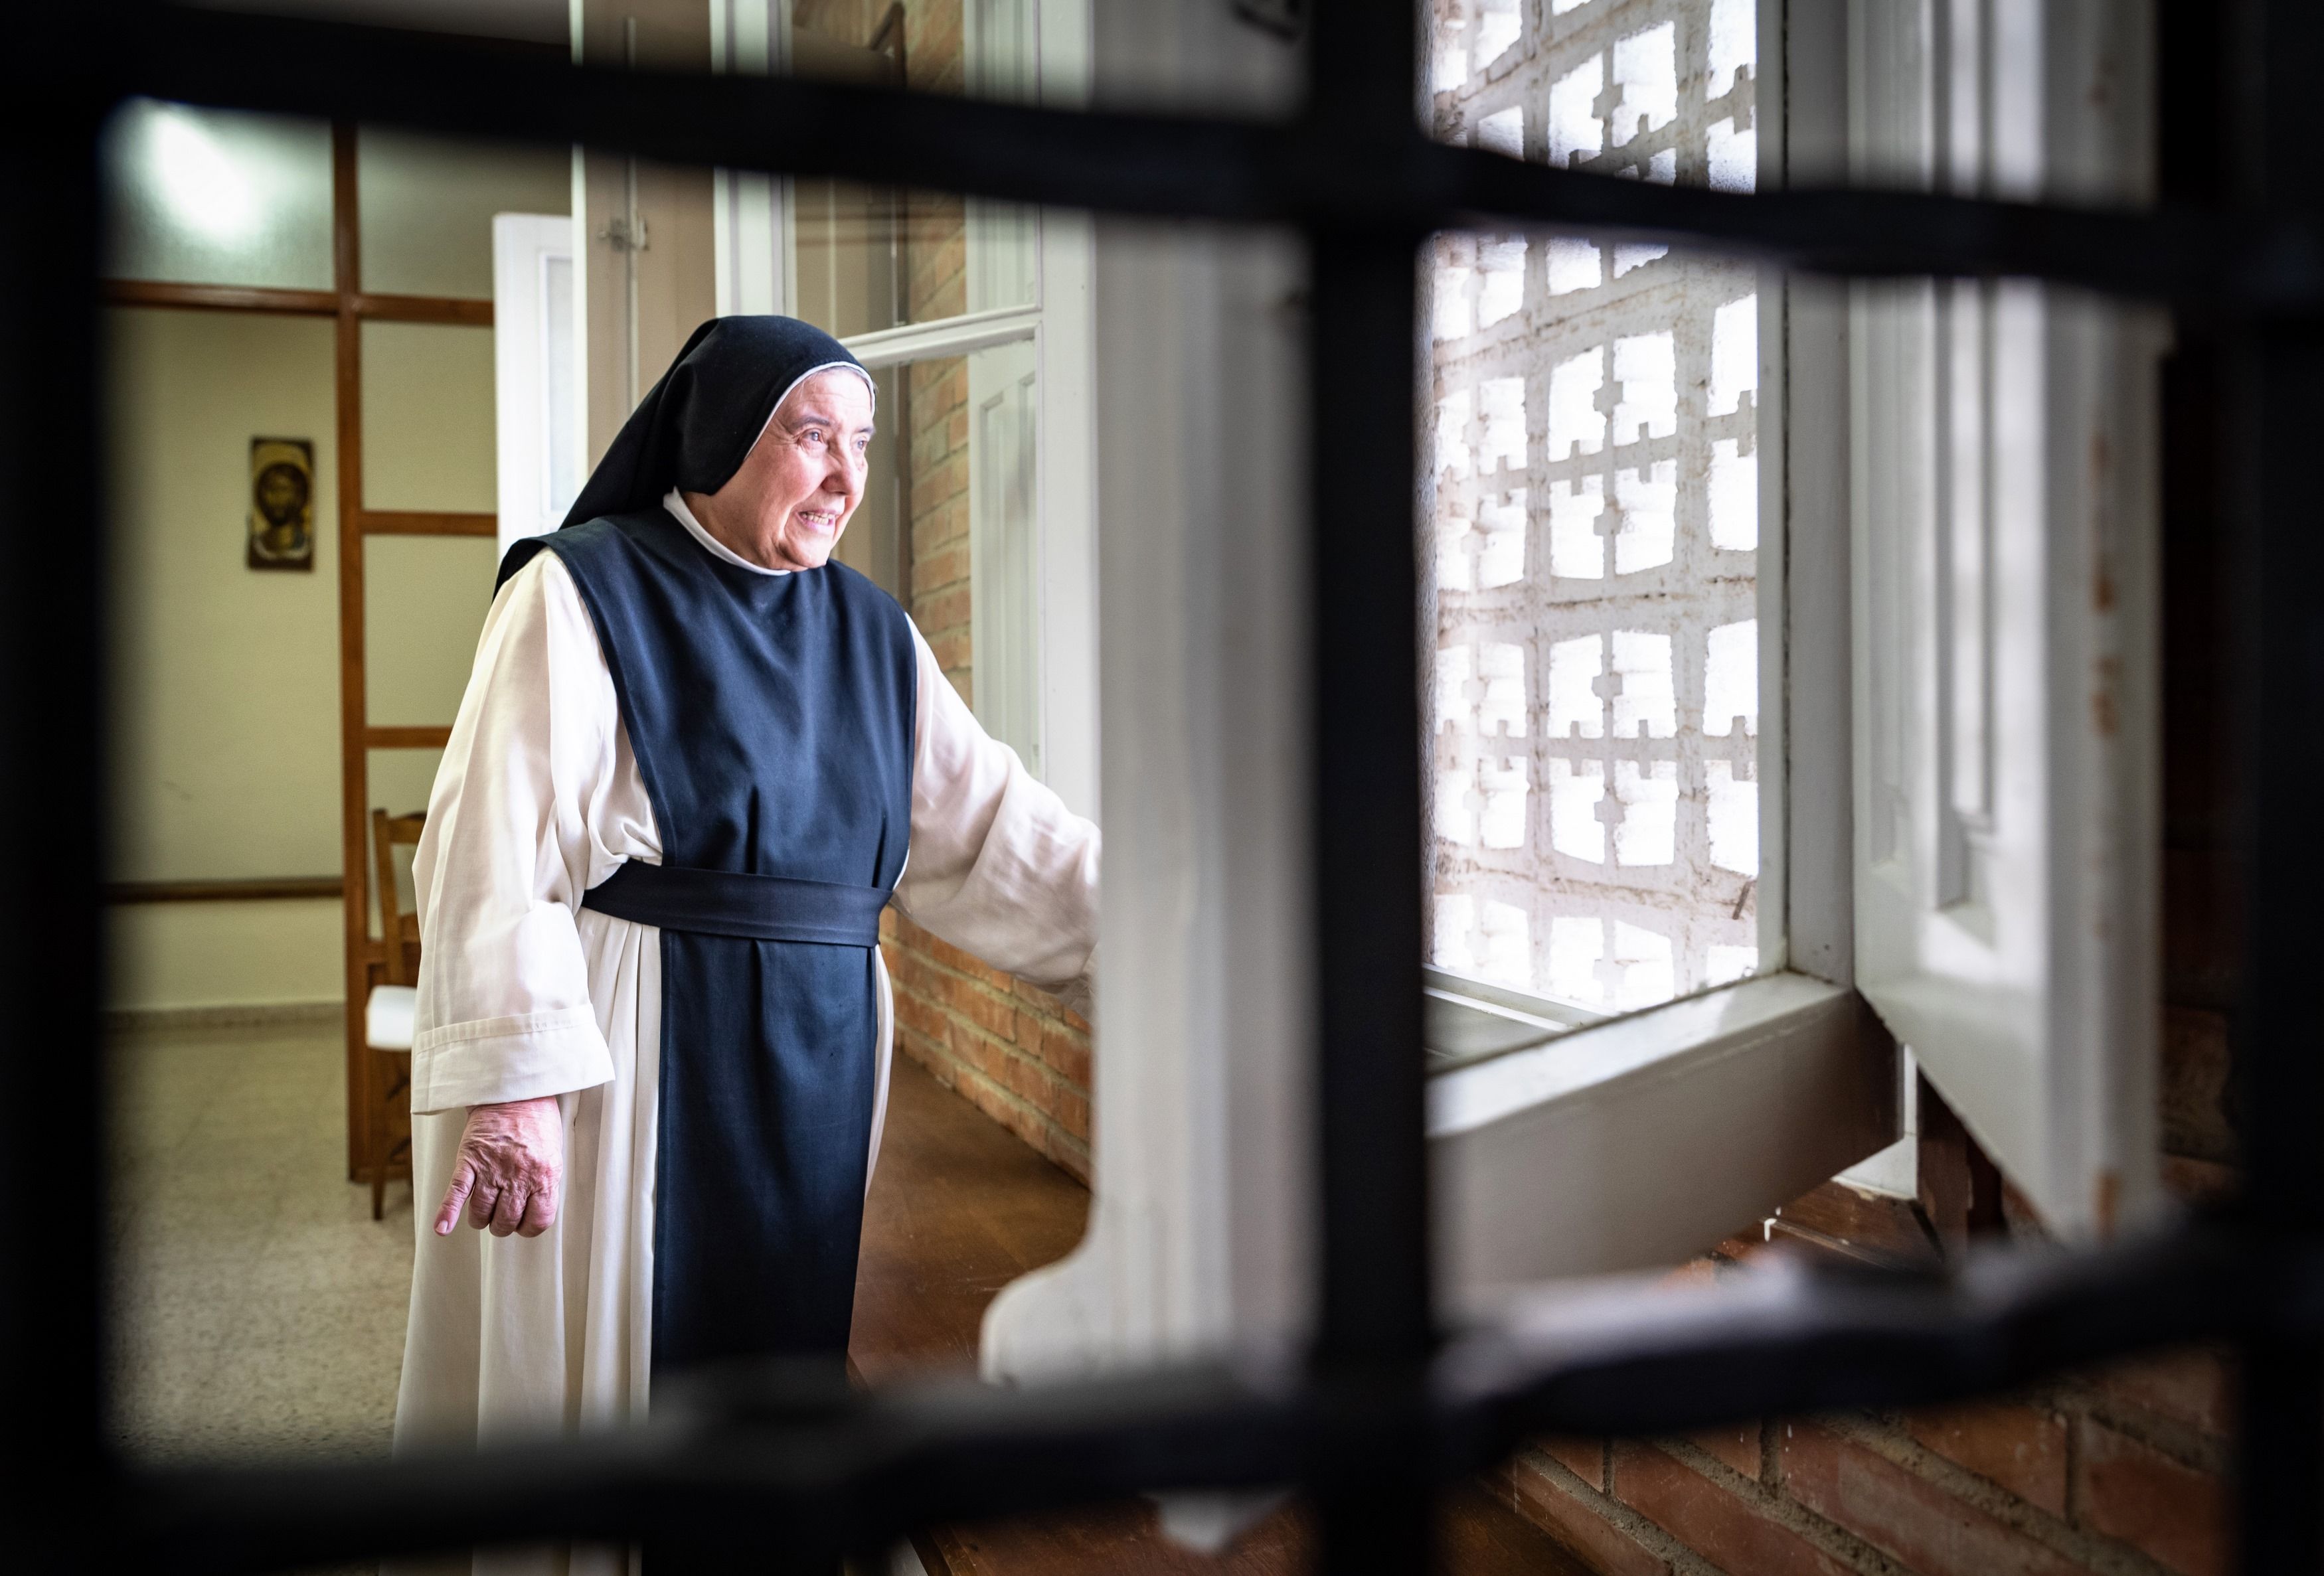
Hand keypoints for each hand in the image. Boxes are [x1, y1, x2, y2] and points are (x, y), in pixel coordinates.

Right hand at [434, 1096, 563, 1237]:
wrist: (513, 1091)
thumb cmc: (536, 1120)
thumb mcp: (553, 1153)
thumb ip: (545, 1182)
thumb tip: (537, 1209)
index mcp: (544, 1175)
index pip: (538, 1220)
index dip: (529, 1228)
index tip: (523, 1225)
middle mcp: (519, 1177)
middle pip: (506, 1221)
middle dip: (502, 1225)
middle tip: (501, 1218)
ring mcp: (492, 1170)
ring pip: (481, 1213)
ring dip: (480, 1219)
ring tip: (481, 1214)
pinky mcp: (470, 1160)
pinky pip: (457, 1193)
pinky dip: (447, 1213)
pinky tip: (442, 1228)